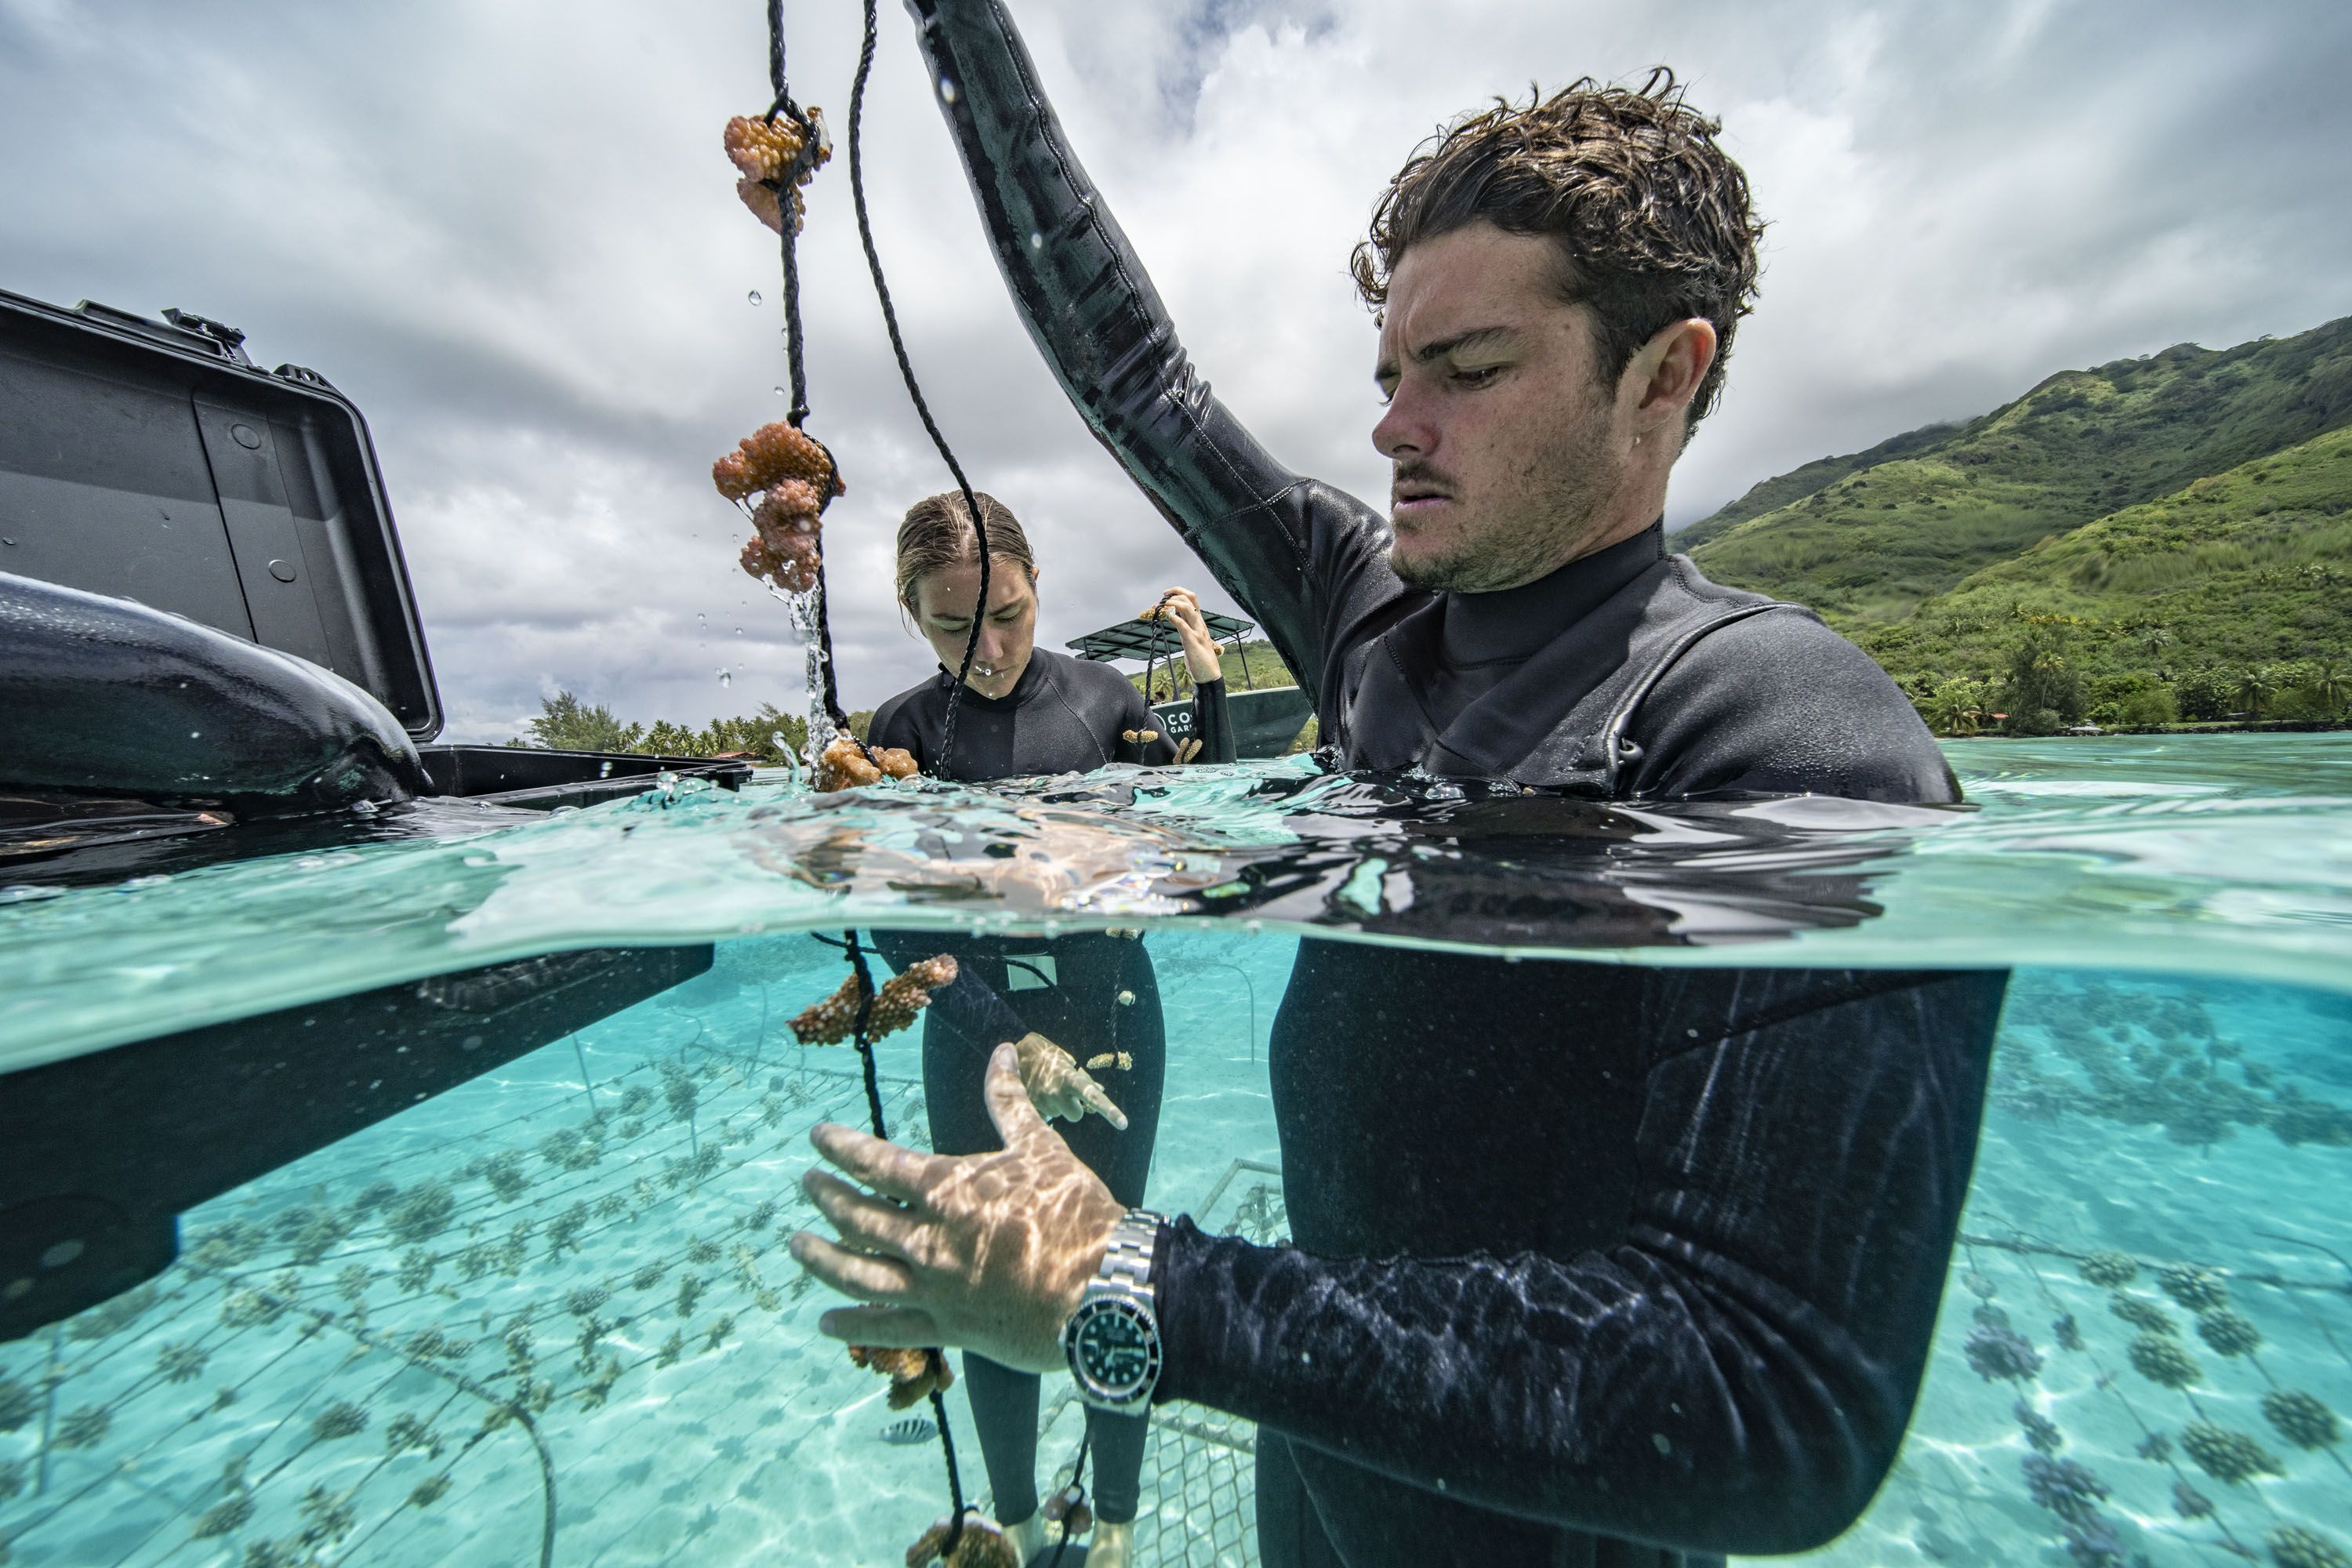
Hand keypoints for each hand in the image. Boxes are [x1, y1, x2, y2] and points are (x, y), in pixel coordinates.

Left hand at [792, 1044, 1127, 1373]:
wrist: (1102, 1288)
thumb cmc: (1076, 1213)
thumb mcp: (1042, 1149)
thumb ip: (1010, 1104)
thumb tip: (1002, 1052)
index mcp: (947, 1190)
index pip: (877, 1163)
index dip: (842, 1147)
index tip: (817, 1138)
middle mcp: (928, 1239)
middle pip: (859, 1216)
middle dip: (827, 1197)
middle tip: (807, 1184)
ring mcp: (933, 1289)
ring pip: (858, 1273)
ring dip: (821, 1259)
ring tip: (796, 1245)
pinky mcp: (946, 1328)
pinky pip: (886, 1327)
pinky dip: (852, 1323)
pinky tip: (825, 1322)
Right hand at [1011, 1032, 1128, 1128]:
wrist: (1012, 1053)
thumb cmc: (1045, 1055)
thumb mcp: (1065, 1060)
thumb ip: (1082, 1077)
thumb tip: (1100, 1090)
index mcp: (1069, 1078)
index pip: (1093, 1096)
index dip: (1109, 1110)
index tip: (1123, 1124)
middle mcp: (1056, 1093)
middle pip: (1076, 1115)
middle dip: (1074, 1108)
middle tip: (1066, 1094)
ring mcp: (1042, 1103)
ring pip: (1058, 1115)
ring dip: (1056, 1105)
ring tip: (1046, 1087)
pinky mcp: (1029, 1110)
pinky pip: (1044, 1115)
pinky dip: (1043, 1108)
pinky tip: (1037, 1093)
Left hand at [1158, 588, 1223, 683]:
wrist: (1209, 674)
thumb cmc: (1200, 658)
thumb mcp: (1191, 637)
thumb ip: (1185, 626)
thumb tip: (1174, 617)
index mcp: (1198, 622)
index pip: (1192, 598)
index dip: (1178, 592)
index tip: (1165, 594)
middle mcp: (1199, 623)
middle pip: (1190, 598)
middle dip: (1173, 595)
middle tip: (1159, 601)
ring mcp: (1197, 631)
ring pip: (1187, 608)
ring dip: (1170, 604)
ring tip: (1159, 607)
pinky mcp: (1193, 641)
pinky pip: (1183, 625)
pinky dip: (1173, 618)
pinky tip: (1164, 616)